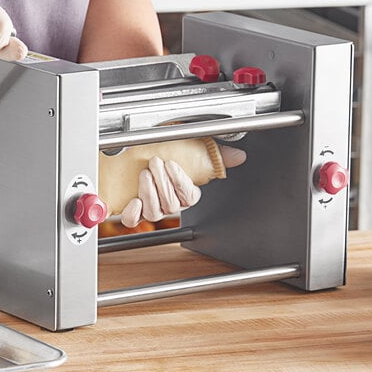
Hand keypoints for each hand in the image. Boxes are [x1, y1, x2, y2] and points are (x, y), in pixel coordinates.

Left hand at [120, 145, 245, 227]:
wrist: (143, 158)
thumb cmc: (169, 154)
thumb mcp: (193, 151)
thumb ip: (217, 156)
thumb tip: (239, 155)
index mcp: (187, 194)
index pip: (188, 196)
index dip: (179, 181)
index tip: (171, 164)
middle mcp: (170, 204)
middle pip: (170, 205)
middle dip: (162, 182)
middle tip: (155, 162)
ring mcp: (152, 209)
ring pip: (154, 213)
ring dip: (149, 193)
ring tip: (145, 174)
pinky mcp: (133, 210)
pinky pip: (134, 220)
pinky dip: (133, 213)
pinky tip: (134, 201)